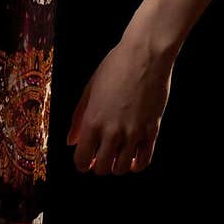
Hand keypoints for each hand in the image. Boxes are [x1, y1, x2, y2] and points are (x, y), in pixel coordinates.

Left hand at [65, 34, 174, 175]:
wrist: (145, 54)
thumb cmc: (115, 66)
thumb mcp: (90, 89)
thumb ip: (78, 117)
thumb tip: (71, 141)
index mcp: (93, 121)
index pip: (82, 160)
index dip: (81, 163)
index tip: (85, 159)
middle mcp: (112, 131)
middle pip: (102, 168)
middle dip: (98, 166)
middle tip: (100, 156)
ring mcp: (133, 133)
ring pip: (122, 169)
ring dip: (117, 166)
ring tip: (117, 155)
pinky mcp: (151, 131)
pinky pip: (144, 161)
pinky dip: (137, 165)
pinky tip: (134, 159)